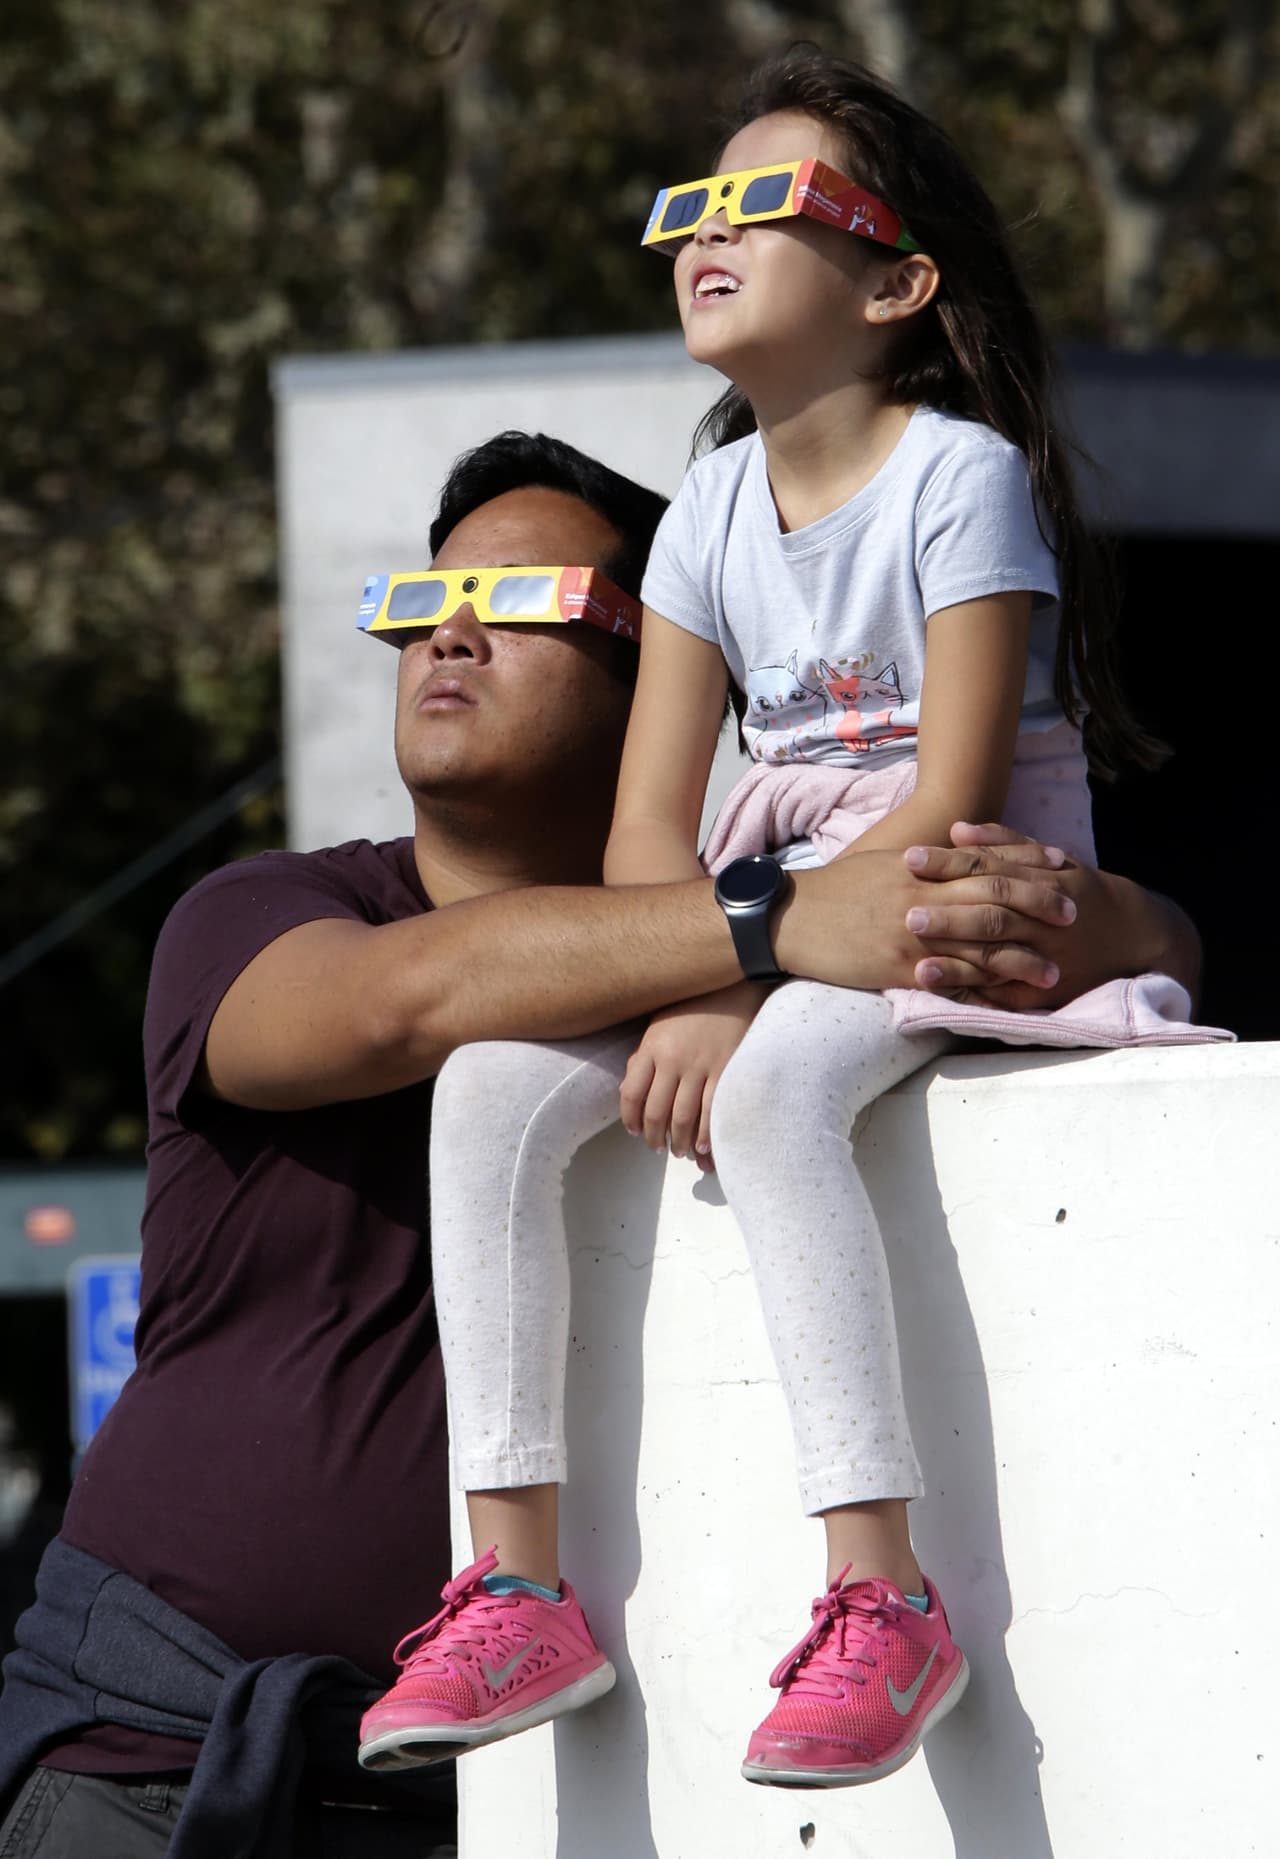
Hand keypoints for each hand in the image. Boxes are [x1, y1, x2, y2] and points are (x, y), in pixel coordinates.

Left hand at [620, 980, 764, 1170]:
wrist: (731, 988)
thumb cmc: (692, 1008)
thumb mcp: (658, 1026)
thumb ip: (643, 1057)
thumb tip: (629, 1089)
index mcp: (651, 1047)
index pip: (631, 1094)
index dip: (630, 1119)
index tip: (634, 1131)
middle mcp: (672, 1059)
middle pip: (656, 1112)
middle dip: (655, 1137)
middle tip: (658, 1148)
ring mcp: (700, 1066)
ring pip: (684, 1117)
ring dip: (681, 1141)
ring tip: (680, 1151)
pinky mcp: (726, 1070)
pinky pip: (712, 1111)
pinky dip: (706, 1135)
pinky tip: (703, 1147)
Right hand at [778, 840, 1079, 994]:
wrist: (790, 918)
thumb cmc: (836, 889)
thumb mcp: (883, 863)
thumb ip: (924, 863)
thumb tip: (956, 856)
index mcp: (922, 869)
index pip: (986, 862)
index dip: (1026, 863)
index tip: (1060, 865)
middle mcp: (924, 899)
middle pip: (995, 901)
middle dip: (1039, 908)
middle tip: (1075, 917)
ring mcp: (914, 936)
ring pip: (981, 946)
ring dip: (1022, 961)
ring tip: (1055, 974)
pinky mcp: (899, 968)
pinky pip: (951, 983)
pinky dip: (982, 994)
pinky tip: (1007, 1003)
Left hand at [903, 822, 1198, 1008]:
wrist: (1135, 936)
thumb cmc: (1079, 891)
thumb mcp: (1052, 860)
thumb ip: (1004, 843)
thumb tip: (956, 829)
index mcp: (1044, 881)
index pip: (989, 869)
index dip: (948, 864)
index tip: (909, 859)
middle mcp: (1044, 921)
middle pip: (992, 916)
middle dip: (950, 916)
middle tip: (907, 913)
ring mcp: (1046, 958)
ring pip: (999, 959)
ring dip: (957, 963)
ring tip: (917, 964)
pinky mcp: (1045, 990)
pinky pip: (1006, 994)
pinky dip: (975, 994)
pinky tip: (946, 995)